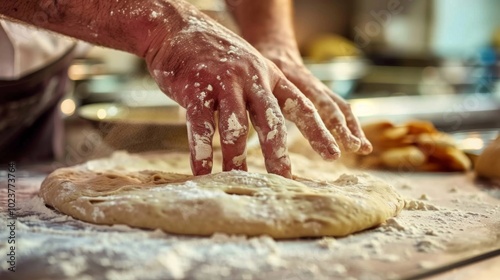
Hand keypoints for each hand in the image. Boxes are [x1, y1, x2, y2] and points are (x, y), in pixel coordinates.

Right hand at [144, 12, 339, 177]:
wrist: (176, 27)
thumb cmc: (214, 55)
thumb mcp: (248, 67)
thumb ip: (259, 95)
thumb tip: (271, 133)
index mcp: (269, 75)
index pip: (301, 106)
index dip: (318, 132)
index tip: (334, 155)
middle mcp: (251, 78)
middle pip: (271, 121)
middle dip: (278, 153)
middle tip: (284, 179)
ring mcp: (223, 82)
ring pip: (236, 127)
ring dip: (235, 157)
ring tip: (236, 179)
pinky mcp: (195, 89)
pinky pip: (201, 126)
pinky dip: (202, 151)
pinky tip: (202, 170)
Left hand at [254, 42, 372, 154]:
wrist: (274, 49)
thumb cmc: (260, 68)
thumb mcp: (256, 80)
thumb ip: (256, 100)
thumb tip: (248, 127)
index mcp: (294, 82)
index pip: (313, 106)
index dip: (324, 130)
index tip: (333, 151)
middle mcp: (312, 85)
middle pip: (332, 107)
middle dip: (344, 129)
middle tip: (354, 147)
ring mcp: (320, 88)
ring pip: (341, 107)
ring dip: (353, 128)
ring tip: (364, 149)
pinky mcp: (322, 93)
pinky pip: (340, 107)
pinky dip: (351, 124)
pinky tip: (357, 143)